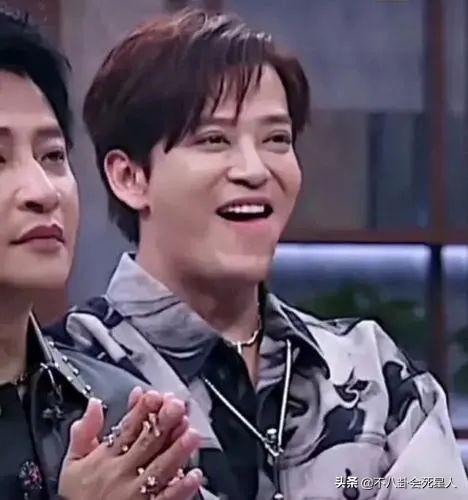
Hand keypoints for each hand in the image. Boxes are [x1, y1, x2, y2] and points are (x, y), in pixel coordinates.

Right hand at [58, 389, 202, 499]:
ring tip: (192, 434)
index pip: (127, 428)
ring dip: (177, 451)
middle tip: (178, 406)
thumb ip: (83, 432)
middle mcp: (123, 472)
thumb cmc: (79, 497)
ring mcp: (137, 493)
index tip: (154, 395)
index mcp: (106, 457)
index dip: (142, 410)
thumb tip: (94, 403)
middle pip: (147, 443)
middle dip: (164, 423)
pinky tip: (195, 475)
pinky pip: (166, 499)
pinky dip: (181, 488)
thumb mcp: (72, 464)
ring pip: (160, 468)